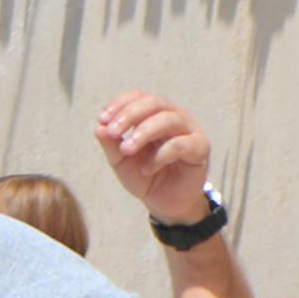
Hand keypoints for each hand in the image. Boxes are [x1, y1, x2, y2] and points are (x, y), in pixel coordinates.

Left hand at [95, 92, 214, 225]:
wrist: (164, 201)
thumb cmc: (144, 175)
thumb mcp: (121, 161)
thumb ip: (111, 145)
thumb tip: (98, 127)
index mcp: (154, 115)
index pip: (139, 96)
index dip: (120, 103)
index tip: (102, 119)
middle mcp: (174, 117)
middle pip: (155, 102)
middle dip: (129, 115)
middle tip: (111, 132)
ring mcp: (190, 131)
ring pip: (168, 120)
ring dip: (143, 133)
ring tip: (126, 150)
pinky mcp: (200, 149)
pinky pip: (180, 144)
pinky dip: (159, 156)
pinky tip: (147, 169)